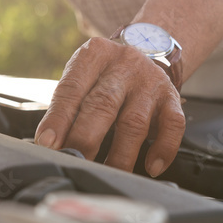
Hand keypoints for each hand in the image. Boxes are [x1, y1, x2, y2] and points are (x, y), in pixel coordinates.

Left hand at [34, 38, 184, 175]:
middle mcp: (124, 65)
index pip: (73, 88)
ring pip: (135, 122)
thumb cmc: (105, 74)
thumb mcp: (83, 76)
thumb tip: (50, 145)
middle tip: (75, 161)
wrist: (147, 49)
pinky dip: (163, 148)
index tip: (49, 143)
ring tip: (107, 173)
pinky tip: (151, 167)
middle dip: (85, 138)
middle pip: (103, 104)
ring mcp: (150, 81)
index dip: (59, 118)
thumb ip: (68, 106)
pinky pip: (173, 125)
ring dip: (120, 154)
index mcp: (94, 55)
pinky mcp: (172, 97)